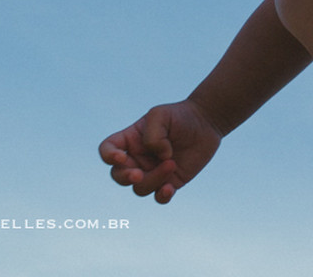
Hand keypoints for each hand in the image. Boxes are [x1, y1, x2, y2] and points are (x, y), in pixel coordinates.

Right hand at [98, 100, 222, 203]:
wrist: (205, 123)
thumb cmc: (179, 116)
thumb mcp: (161, 115)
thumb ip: (153, 135)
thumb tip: (159, 156)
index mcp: (129, 141)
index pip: (107, 150)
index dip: (108, 156)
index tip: (120, 157)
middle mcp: (137, 159)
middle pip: (119, 176)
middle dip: (126, 177)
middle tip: (139, 174)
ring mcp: (152, 172)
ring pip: (140, 188)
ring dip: (153, 179)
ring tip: (172, 163)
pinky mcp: (170, 182)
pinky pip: (159, 197)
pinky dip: (161, 196)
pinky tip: (169, 188)